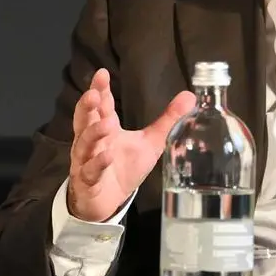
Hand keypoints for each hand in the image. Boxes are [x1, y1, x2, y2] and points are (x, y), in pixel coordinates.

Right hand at [67, 68, 195, 221]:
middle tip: (93, 95)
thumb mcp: (150, 142)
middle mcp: (93, 141)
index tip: (102, 73)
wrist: (109, 202)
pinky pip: (90, 171)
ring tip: (106, 125)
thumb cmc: (126, 167)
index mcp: (107, 127)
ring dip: (94, 133)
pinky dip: (98, 164)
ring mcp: (87, 161)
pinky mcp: (88, 182)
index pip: (102, 105)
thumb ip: (168, 119)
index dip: (101, 89)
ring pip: (84, 144)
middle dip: (87, 106)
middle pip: (85, 119)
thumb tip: (190, 95)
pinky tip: (107, 156)